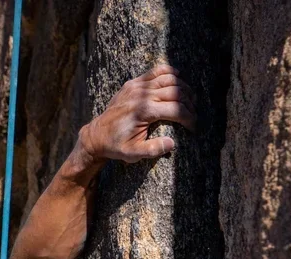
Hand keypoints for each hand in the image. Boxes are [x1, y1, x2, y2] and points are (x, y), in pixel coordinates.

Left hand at [80, 64, 196, 162]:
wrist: (96, 136)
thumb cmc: (116, 146)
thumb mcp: (133, 154)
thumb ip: (153, 149)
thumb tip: (172, 143)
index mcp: (144, 112)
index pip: (176, 110)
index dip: (189, 118)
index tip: (194, 127)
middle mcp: (142, 95)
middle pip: (176, 92)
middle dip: (189, 102)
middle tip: (194, 112)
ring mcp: (136, 87)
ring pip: (168, 79)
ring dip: (183, 87)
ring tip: (189, 98)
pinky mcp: (132, 83)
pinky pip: (155, 72)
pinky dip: (169, 72)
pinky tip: (178, 77)